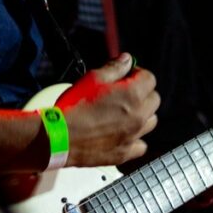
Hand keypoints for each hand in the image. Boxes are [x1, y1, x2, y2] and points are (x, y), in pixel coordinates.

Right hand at [59, 53, 159, 167]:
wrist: (59, 137)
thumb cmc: (73, 106)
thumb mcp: (92, 78)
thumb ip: (114, 68)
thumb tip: (127, 60)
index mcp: (133, 95)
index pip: (149, 79)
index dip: (138, 74)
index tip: (127, 76)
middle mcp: (138, 116)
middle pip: (154, 100)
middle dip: (142, 94)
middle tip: (124, 94)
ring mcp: (134, 136)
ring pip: (150, 122)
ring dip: (141, 115)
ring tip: (124, 113)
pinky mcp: (125, 153)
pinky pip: (141, 145)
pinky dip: (135, 138)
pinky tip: (122, 134)